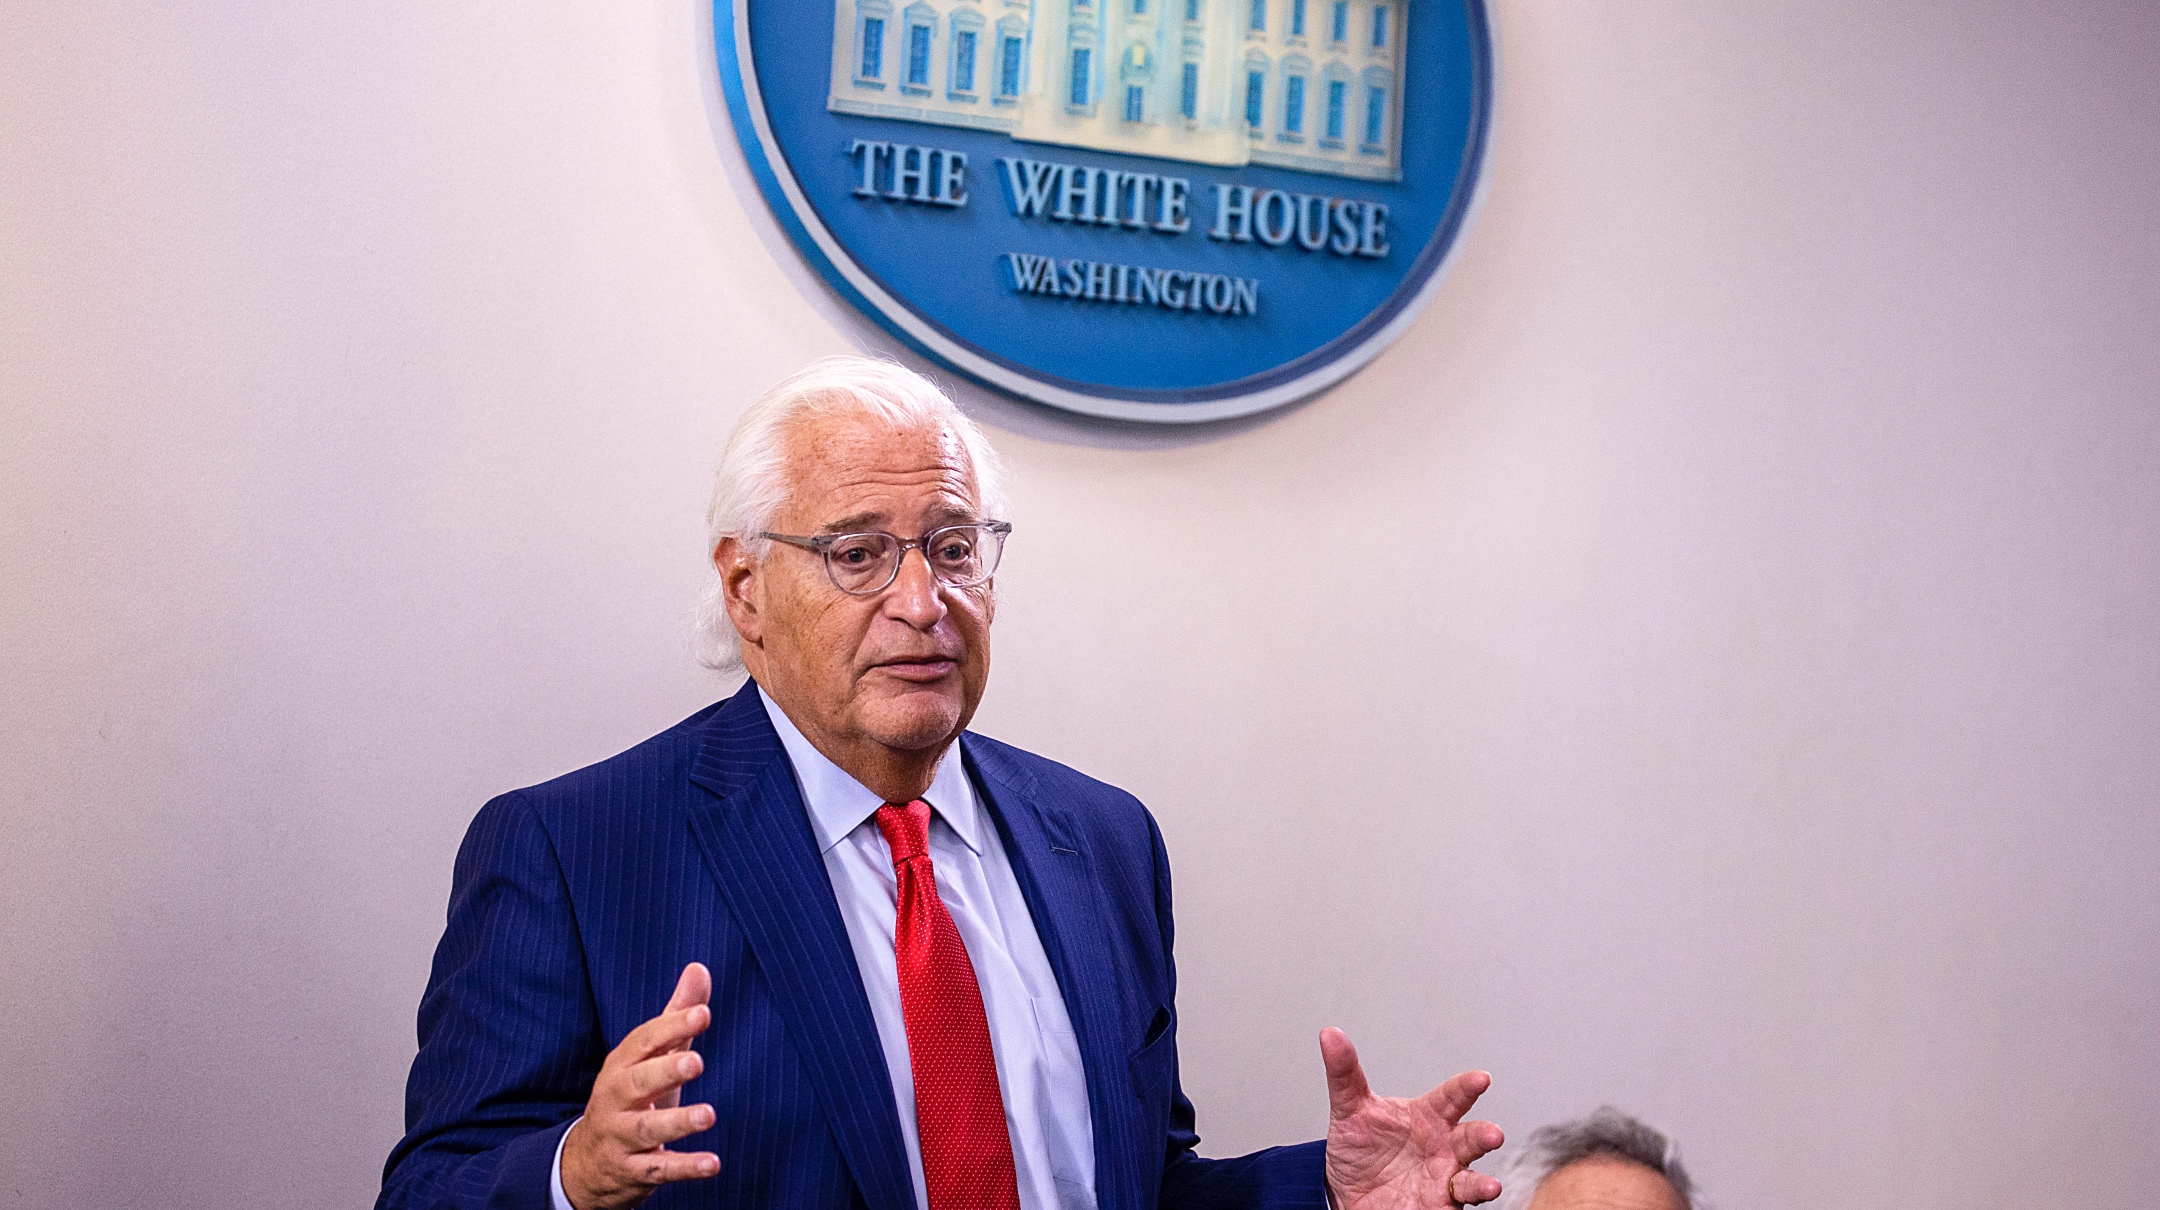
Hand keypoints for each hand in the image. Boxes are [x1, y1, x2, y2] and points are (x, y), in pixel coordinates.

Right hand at [561, 963, 720, 1209]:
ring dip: (678, 1122)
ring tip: (709, 1115)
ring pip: (647, 1129)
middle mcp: (615, 1099)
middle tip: (696, 1062)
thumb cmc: (631, 1098)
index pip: (644, 1041)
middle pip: (638, 1083)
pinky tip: (712, 1163)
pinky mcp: (632, 1171)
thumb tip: (699, 968)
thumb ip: (675, 1017)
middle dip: (666, 1071)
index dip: (672, 1027)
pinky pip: (658, 1170)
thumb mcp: (649, 1059)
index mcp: (621, 1065)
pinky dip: (685, 1167)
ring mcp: (620, 1137)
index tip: (703, 1013)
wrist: (588, 1164)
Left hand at [1319, 1028, 1503, 1209]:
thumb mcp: (1349, 1110)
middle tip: (1493, 1135)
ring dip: (1482, 1184)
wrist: (1346, 1192)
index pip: (1451, 1097)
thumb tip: (1330, 1035)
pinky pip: (1456, 1209)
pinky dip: (1467, 1207)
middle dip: (1485, 1136)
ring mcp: (1444, 1179)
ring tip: (1489, 1186)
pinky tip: (1472, 1205)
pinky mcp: (1438, 1207)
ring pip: (1471, 1181)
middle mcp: (1443, 1146)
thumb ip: (1344, 1073)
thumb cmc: (1359, 1146)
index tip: (1481, 1079)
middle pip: (1471, 1138)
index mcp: (1427, 1116)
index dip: (1466, 1087)